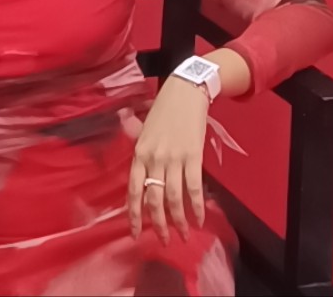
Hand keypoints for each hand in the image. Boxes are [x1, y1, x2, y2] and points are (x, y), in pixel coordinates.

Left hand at [127, 77, 209, 244]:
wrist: (185, 91)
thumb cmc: (164, 110)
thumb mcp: (144, 130)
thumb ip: (140, 152)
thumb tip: (138, 175)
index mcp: (139, 152)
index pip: (133, 189)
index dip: (134, 214)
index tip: (136, 233)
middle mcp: (153, 158)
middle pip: (153, 198)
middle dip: (158, 224)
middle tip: (164, 241)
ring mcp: (174, 158)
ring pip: (173, 197)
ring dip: (179, 221)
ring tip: (183, 235)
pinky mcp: (193, 156)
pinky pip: (193, 187)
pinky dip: (196, 207)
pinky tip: (199, 219)